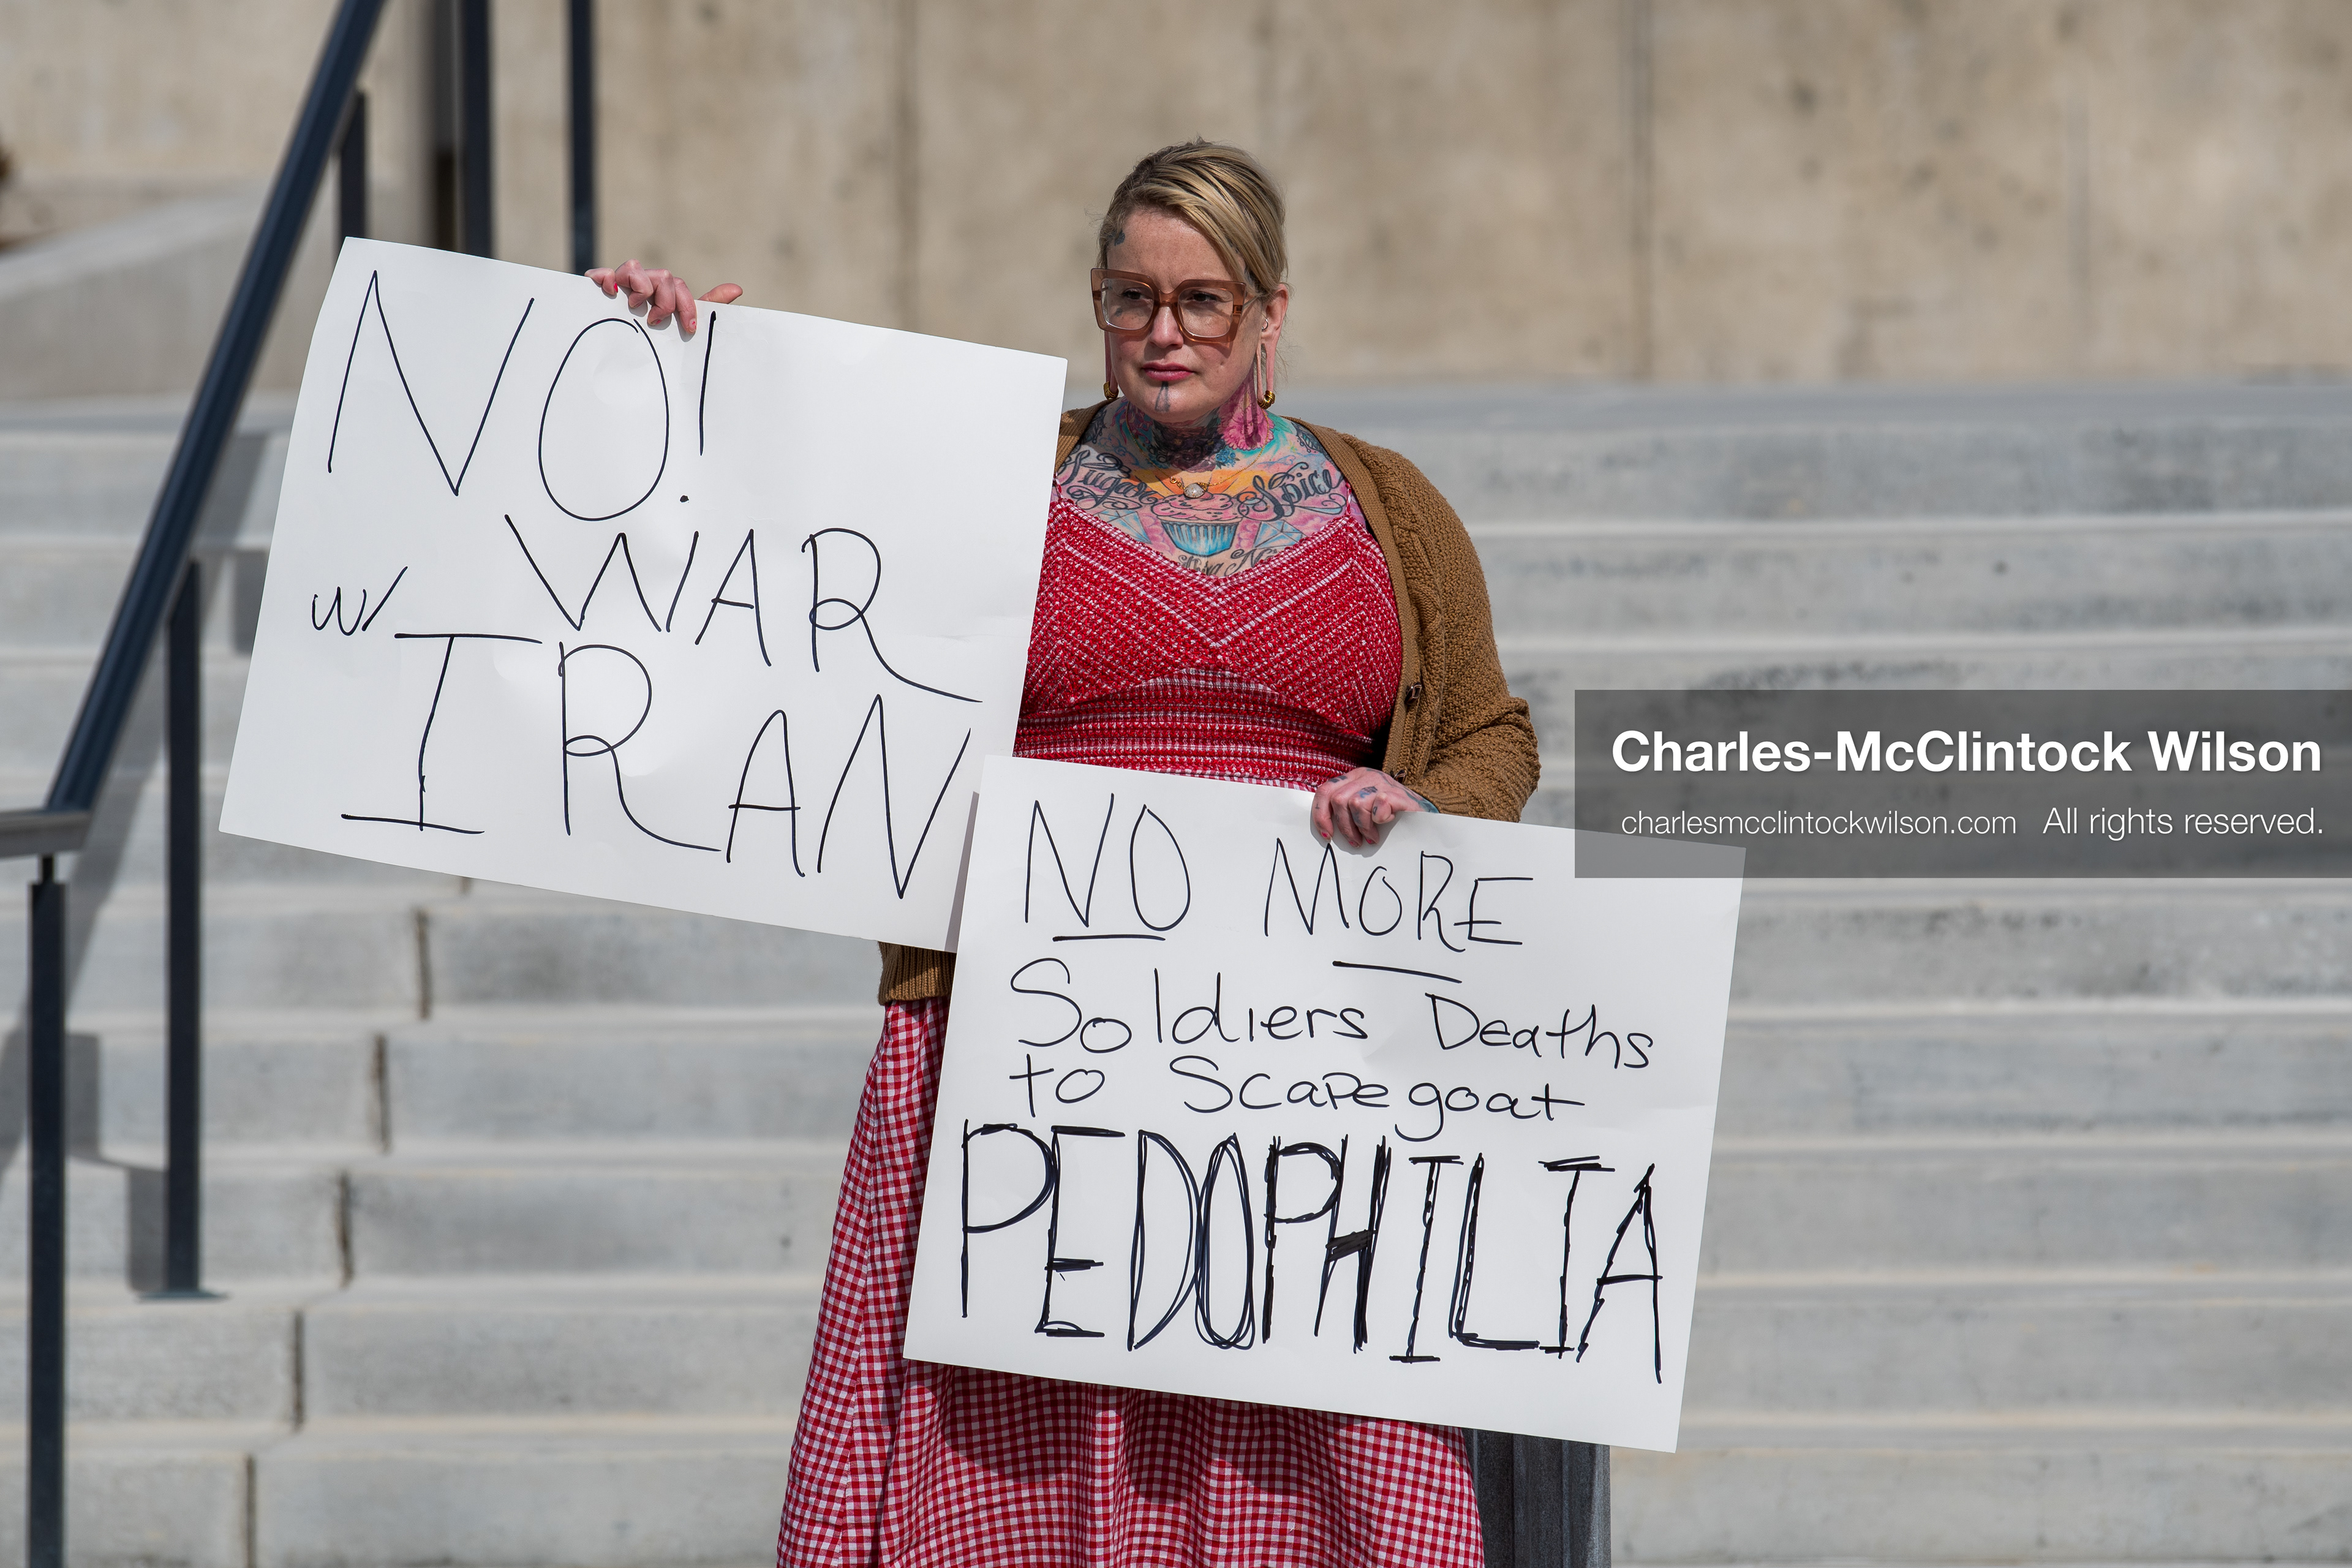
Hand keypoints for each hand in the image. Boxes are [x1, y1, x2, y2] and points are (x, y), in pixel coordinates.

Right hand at [585, 259, 742, 335]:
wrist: (623, 354)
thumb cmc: (656, 336)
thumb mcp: (682, 323)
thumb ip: (707, 305)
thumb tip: (738, 288)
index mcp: (665, 292)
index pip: (679, 287)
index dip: (686, 306)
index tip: (688, 328)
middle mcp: (646, 284)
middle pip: (662, 276)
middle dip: (665, 300)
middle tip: (656, 322)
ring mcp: (624, 284)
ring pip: (635, 268)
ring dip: (641, 287)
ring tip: (636, 308)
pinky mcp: (603, 287)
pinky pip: (605, 273)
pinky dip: (607, 277)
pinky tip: (611, 292)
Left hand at [1312, 767, 1431, 847]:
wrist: (1425, 815)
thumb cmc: (1391, 815)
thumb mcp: (1364, 808)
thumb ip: (1345, 811)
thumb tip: (1324, 830)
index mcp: (1354, 778)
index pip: (1325, 791)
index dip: (1321, 815)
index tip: (1327, 835)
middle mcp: (1366, 775)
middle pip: (1337, 800)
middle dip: (1344, 826)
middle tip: (1355, 842)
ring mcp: (1381, 782)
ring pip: (1354, 804)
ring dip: (1362, 827)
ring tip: (1372, 837)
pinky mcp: (1396, 792)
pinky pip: (1376, 806)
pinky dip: (1378, 821)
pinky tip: (1386, 824)